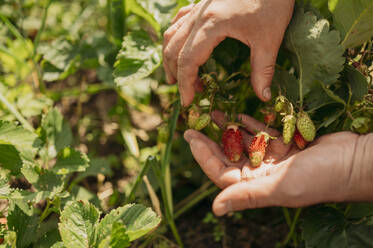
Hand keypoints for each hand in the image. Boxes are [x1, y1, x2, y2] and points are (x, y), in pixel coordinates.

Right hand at [163, 0, 294, 105]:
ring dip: (170, 56)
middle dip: (174, 73)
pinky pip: (179, 21)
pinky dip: (176, 38)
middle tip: (186, 92)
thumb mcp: (270, 38)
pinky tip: (183, 46)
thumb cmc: (273, 1)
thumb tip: (263, 96)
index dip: (185, 84)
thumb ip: (263, 70)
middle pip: (172, 48)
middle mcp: (198, 16)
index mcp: (211, 25)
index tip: (188, 102)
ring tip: (177, 75)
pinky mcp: (203, 3)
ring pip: (171, 34)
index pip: (188, 60)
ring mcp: (198, 7)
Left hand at [184, 111, 372, 215]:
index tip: (190, 136)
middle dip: (210, 140)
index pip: (221, 171)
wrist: (355, 162)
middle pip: (229, 155)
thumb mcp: (280, 187)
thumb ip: (247, 195)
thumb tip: (215, 208)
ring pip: (244, 142)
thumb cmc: (319, 178)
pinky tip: (239, 114)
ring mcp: (273, 158)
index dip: (204, 155)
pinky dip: (251, 124)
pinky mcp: (286, 145)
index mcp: (257, 186)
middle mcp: (262, 173)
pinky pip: (263, 133)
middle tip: (194, 123)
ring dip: (229, 128)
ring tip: (214, 111)